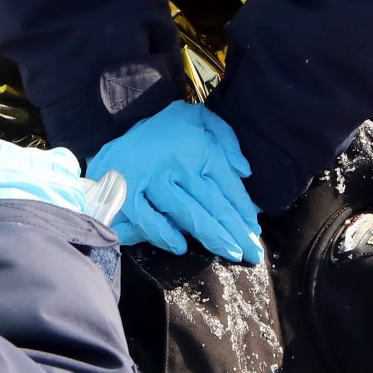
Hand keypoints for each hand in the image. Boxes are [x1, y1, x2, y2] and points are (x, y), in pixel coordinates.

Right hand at [86, 102, 264, 263]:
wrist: (116, 122)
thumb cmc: (166, 128)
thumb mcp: (200, 118)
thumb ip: (225, 138)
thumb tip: (244, 171)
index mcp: (198, 147)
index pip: (227, 184)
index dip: (243, 210)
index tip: (255, 231)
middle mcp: (177, 164)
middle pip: (213, 203)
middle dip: (236, 231)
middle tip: (253, 253)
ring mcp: (152, 179)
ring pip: (187, 213)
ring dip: (211, 236)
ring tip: (230, 252)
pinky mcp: (128, 191)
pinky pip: (148, 218)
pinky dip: (163, 234)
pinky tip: (180, 246)